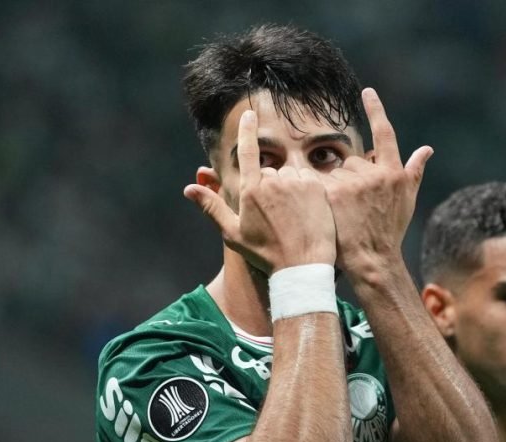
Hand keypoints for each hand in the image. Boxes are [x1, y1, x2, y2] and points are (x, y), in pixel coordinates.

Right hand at [184, 110, 336, 273]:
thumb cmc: (266, 253)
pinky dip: (307, 189)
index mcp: (250, 190)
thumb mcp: (234, 234)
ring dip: (291, 187)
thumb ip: (212, 207)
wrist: (302, 265)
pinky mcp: (317, 186)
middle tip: (277, 216)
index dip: (247, 130)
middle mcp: (273, 180)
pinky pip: (309, 178)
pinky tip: (307, 211)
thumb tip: (189, 188)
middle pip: (270, 171)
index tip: (250, 113)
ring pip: (290, 174)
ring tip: (294, 215)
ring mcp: (296, 182)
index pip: (247, 151)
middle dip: (272, 186)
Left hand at [320, 88, 432, 277]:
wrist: (372, 260)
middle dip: (351, 179)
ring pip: (336, 173)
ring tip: (343, 214)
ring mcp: (353, 182)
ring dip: (335, 188)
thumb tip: (427, 148)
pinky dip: (319, 194)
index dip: (376, 110)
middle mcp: (376, 173)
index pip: (385, 134)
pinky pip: (319, 182)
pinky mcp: (333, 192)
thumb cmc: (389, 232)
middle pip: (354, 162)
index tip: (367, 92)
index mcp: (394, 173)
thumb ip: (414, 171)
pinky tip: (325, 210)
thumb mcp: (406, 201)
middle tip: (354, 208)